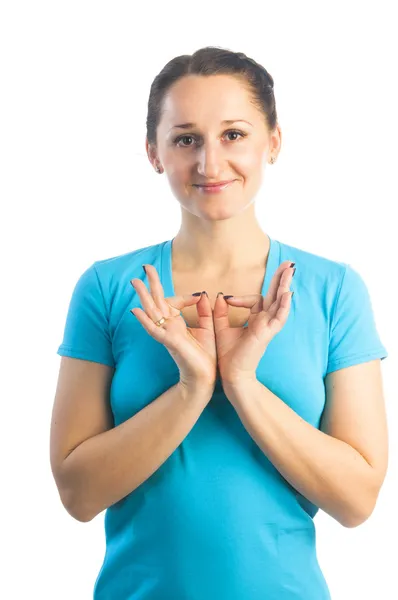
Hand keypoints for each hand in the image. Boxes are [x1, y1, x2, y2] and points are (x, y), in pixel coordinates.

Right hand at [130, 264, 216, 387]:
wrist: (205, 377)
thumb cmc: (205, 356)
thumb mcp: (207, 327)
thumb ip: (204, 311)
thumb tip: (203, 293)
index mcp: (176, 323)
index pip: (173, 302)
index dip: (185, 296)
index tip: (199, 296)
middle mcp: (168, 326)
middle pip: (156, 301)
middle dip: (151, 283)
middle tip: (144, 266)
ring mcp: (166, 334)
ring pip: (151, 311)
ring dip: (143, 296)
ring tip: (135, 282)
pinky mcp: (169, 342)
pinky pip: (154, 329)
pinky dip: (144, 320)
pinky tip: (136, 311)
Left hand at [213, 261, 294, 384]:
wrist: (231, 375)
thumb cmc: (228, 355)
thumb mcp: (221, 327)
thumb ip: (221, 311)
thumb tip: (220, 295)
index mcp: (256, 319)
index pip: (256, 300)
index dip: (241, 298)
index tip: (227, 300)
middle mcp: (265, 321)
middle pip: (275, 295)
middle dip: (281, 278)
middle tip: (288, 263)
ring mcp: (268, 327)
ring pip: (280, 302)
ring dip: (285, 286)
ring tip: (290, 270)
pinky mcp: (267, 334)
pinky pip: (278, 317)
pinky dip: (283, 306)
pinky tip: (287, 294)